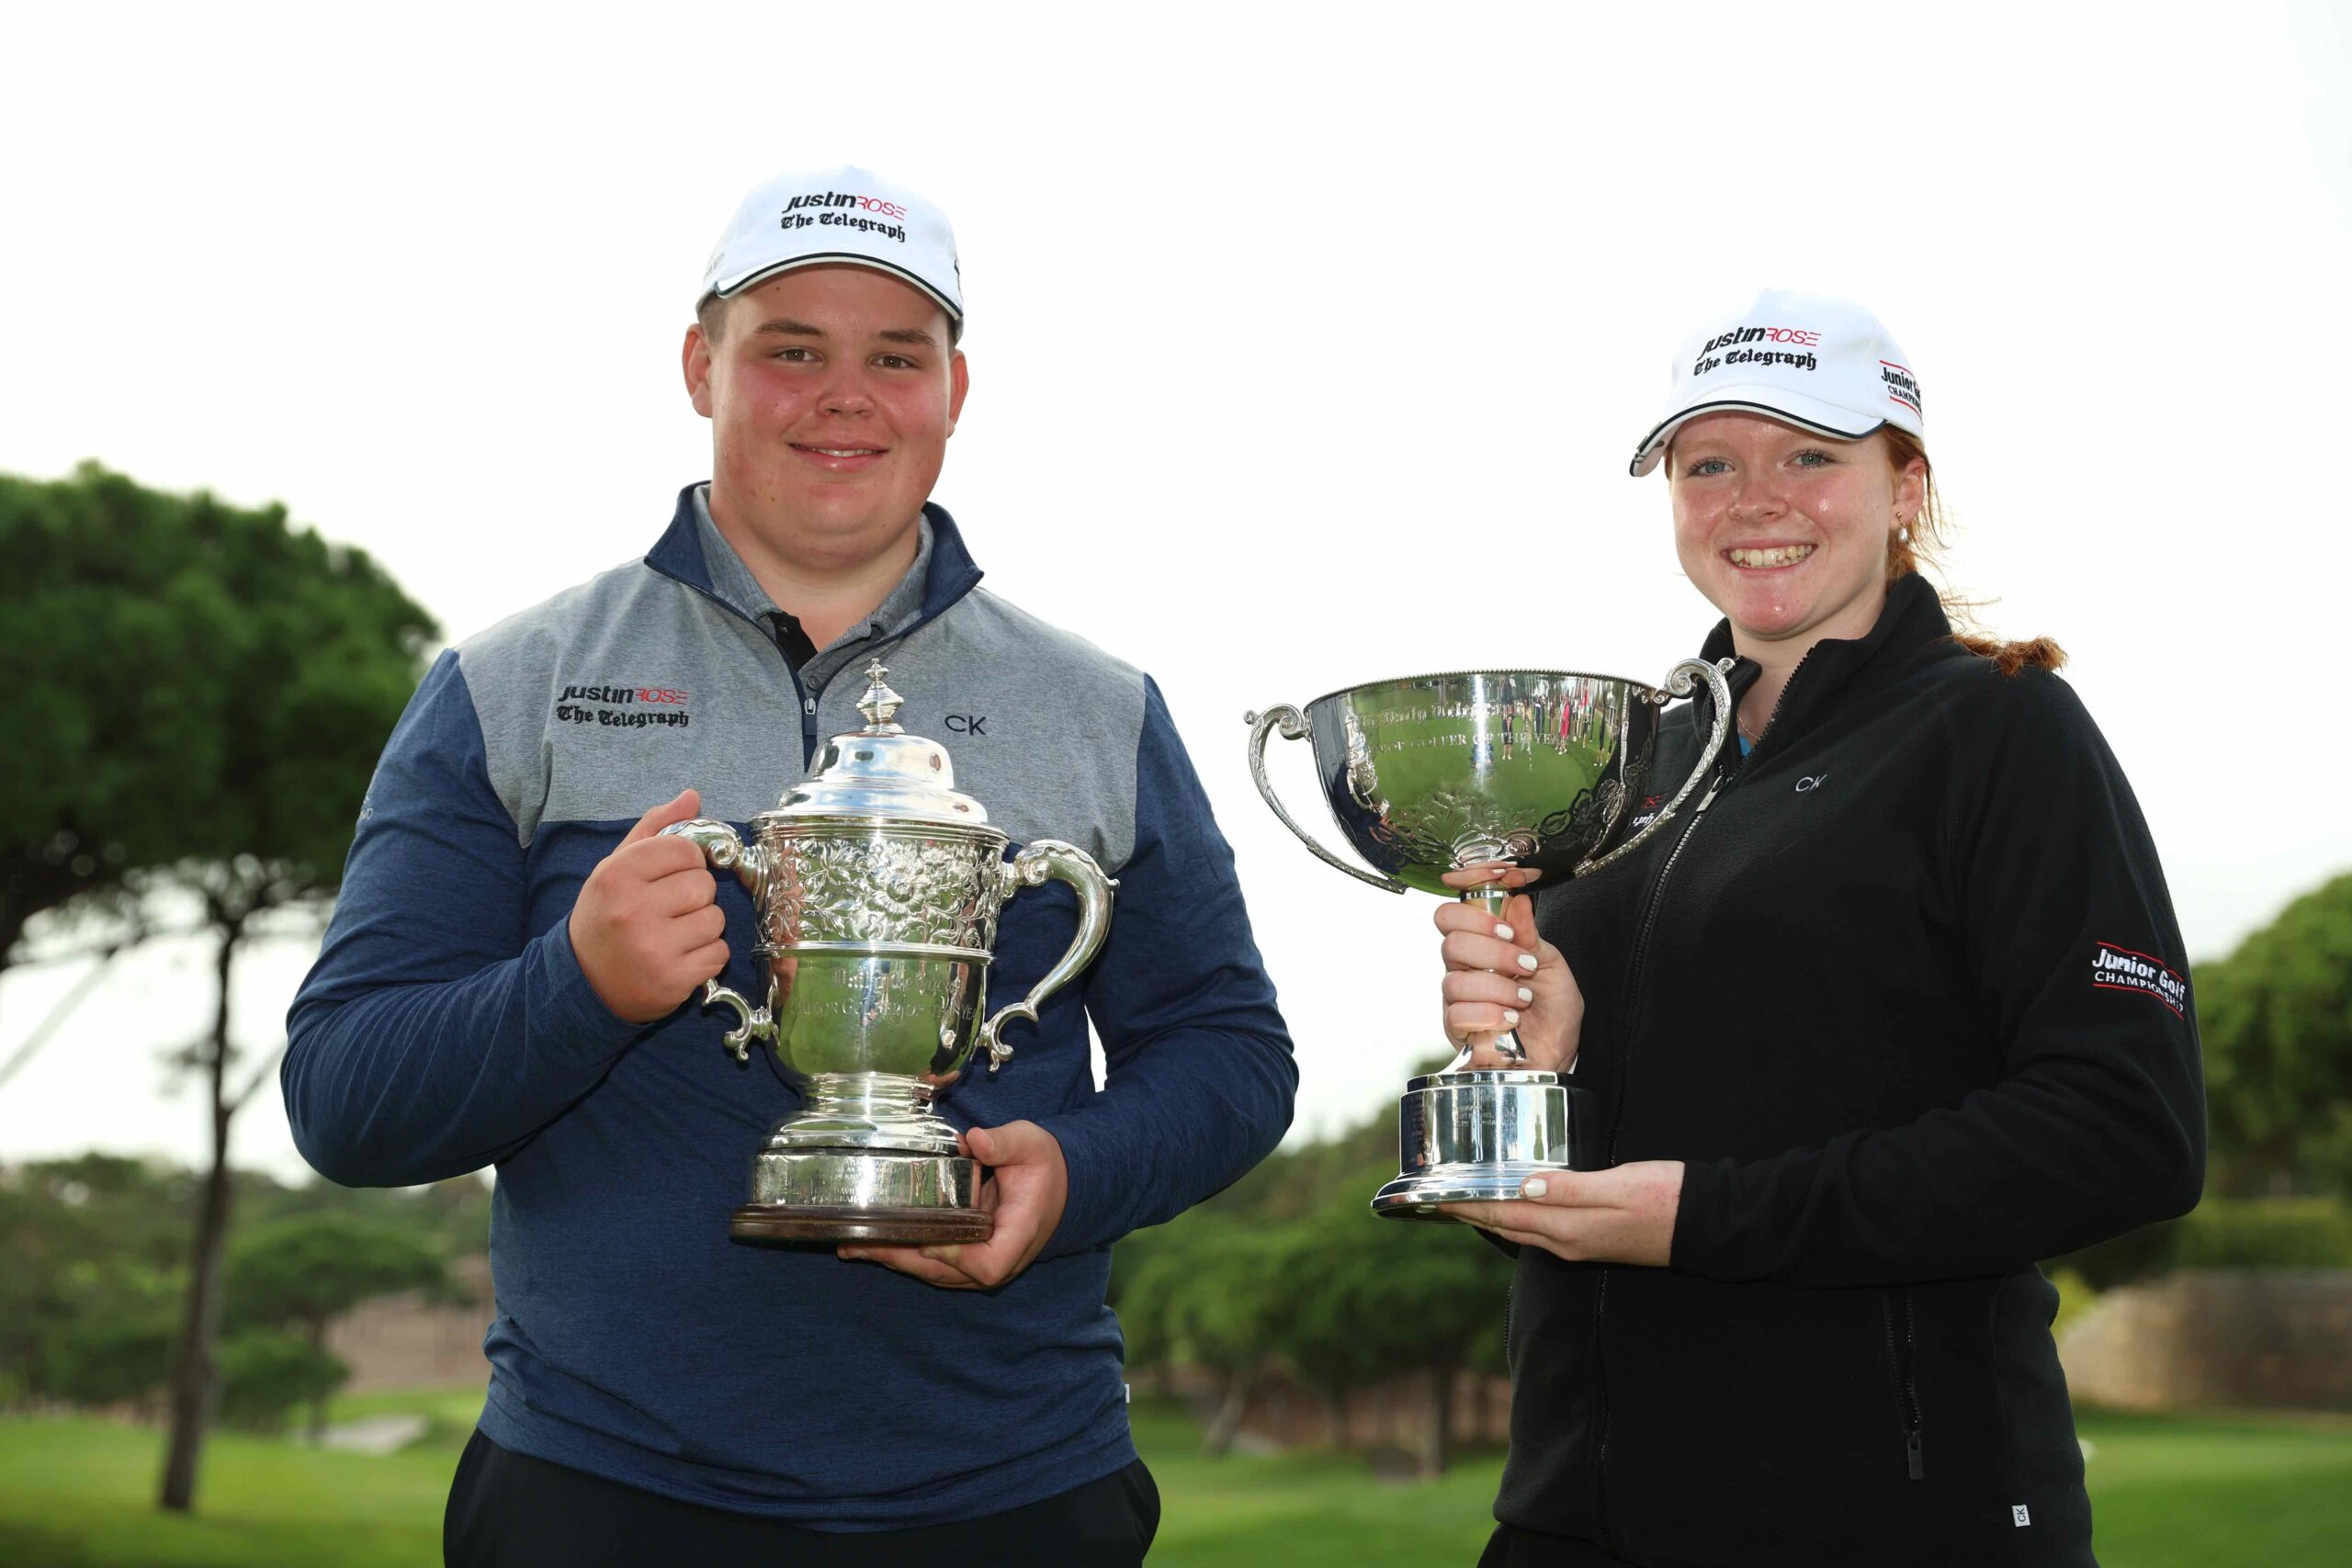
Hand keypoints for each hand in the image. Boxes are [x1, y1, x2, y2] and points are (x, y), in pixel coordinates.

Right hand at [569, 789, 728, 1022]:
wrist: (586, 982)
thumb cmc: (606, 916)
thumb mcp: (616, 867)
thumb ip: (654, 829)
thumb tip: (692, 796)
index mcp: (617, 876)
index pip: (684, 849)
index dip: (687, 861)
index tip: (672, 875)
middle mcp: (633, 911)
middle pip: (704, 884)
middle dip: (695, 895)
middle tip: (671, 909)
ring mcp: (654, 948)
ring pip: (716, 919)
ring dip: (703, 926)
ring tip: (674, 933)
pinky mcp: (673, 980)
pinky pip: (720, 953)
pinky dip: (707, 955)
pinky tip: (680, 957)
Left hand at [839, 1121, 1067, 1289]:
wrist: (1059, 1186)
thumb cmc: (1043, 1165)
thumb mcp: (1030, 1144)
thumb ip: (1005, 1143)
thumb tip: (975, 1140)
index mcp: (1020, 1232)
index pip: (989, 1264)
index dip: (957, 1259)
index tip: (930, 1240)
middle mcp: (1001, 1258)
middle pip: (950, 1274)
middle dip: (904, 1260)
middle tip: (861, 1245)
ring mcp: (985, 1262)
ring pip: (938, 1273)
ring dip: (897, 1261)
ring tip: (854, 1247)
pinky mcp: (970, 1258)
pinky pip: (936, 1265)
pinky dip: (906, 1256)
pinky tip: (875, 1245)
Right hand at [1433, 889, 1582, 1071]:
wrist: (1556, 1054)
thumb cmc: (1553, 1011)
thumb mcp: (1552, 967)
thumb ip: (1531, 935)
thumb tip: (1518, 901)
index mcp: (1483, 945)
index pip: (1452, 916)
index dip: (1473, 915)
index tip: (1508, 930)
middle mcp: (1464, 968)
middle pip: (1452, 942)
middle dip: (1494, 952)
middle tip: (1524, 966)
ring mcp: (1457, 998)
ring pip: (1455, 980)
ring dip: (1498, 989)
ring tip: (1523, 1001)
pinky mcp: (1456, 1027)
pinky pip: (1458, 1013)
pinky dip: (1489, 1014)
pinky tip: (1510, 1019)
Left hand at [1441, 1161, 1684, 1265]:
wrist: (1709, 1224)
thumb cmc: (1667, 1198)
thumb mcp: (1618, 1185)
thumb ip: (1570, 1188)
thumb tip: (1523, 1187)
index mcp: (1569, 1228)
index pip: (1504, 1215)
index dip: (1467, 1206)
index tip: (1434, 1197)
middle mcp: (1569, 1242)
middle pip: (1506, 1226)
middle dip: (1469, 1213)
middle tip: (1435, 1199)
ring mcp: (1581, 1244)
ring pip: (1522, 1230)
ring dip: (1490, 1216)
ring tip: (1463, 1201)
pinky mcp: (1593, 1238)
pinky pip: (1541, 1229)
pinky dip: (1517, 1216)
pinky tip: (1512, 1203)